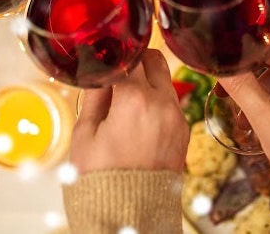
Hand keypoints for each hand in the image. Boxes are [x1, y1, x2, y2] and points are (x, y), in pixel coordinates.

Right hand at [70, 49, 188, 172]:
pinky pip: (172, 104)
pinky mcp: (184, 133)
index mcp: (135, 100)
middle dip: (136, 60)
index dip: (112, 55)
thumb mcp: (85, 134)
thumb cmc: (101, 178)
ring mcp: (177, 119)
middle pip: (154, 60)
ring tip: (125, 96)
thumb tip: (99, 71)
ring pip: (166, 81)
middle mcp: (163, 104)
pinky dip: (157, 101)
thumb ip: (95, 95)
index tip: (103, 54)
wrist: (129, 214)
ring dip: (148, 80)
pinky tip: (137, 115)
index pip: (128, 58)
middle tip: (117, 68)